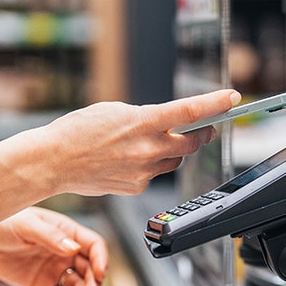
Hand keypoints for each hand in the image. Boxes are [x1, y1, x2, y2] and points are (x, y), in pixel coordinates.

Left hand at [0, 207, 107, 285]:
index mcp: (68, 232)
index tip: (100, 273)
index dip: (101, 259)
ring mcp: (56, 270)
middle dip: (94, 282)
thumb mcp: (28, 226)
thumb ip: (50, 236)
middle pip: (90, 269)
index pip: (94, 246)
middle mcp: (67, 252)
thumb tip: (73, 249)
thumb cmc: (4, 223)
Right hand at [36, 89, 240, 195]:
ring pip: (174, 161)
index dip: (214, 104)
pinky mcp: (137, 187)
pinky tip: (130, 160)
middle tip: (205, 128)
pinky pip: (154, 174)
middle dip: (202, 134)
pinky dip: (150, 166)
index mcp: (143, 122)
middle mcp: (148, 148)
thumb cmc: (78, 131)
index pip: (189, 112)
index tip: (231, 98)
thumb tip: (164, 125)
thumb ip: (144, 118)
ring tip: (153, 143)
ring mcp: (144, 171)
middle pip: (192, 143)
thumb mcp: (115, 111)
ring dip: (173, 151)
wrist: (53, 161)